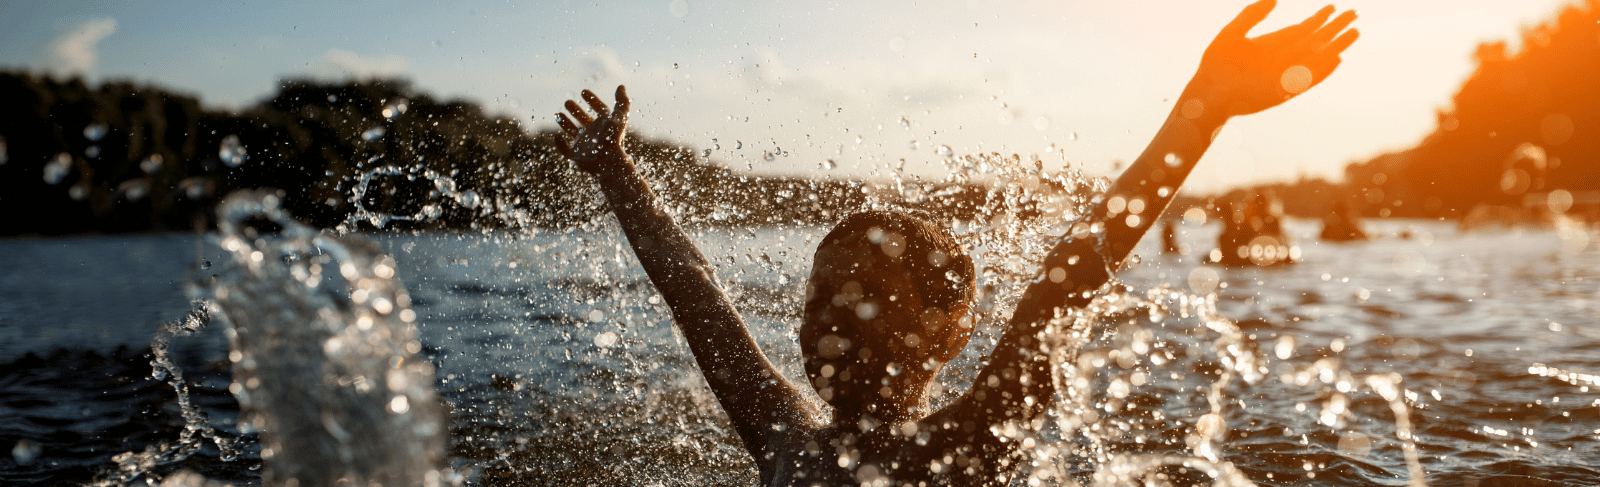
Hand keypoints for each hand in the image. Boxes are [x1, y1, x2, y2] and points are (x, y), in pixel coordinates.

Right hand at [555, 85, 630, 173]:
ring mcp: (585, 145)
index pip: (599, 110)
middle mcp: (595, 134)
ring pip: (573, 133)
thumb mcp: (620, 117)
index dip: (592, 100)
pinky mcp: (576, 157)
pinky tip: (556, 136)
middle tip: (568, 102)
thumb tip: (621, 86)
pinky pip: (566, 150)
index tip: (584, 91)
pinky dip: (560, 144)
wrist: (608, 162)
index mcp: (605, 125)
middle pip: (584, 120)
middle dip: (576, 110)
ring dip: (565, 123)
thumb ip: (622, 101)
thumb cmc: (614, 139)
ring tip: (558, 113)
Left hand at [1191, 0, 1357, 117]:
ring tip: (1354, 32)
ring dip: (1335, 46)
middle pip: (1314, 40)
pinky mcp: (1284, 91)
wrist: (1207, 95)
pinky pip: (1308, 80)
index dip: (1318, 18)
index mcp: (1272, 44)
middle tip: (1354, 13)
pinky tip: (1337, 59)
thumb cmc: (1215, 66)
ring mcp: (1285, 75)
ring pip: (1316, 58)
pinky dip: (1323, 71)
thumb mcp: (1232, 34)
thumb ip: (1251, 16)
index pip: (1301, 29)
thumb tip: (1273, 0)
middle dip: (1334, 27)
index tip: (1332, 7)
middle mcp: (1282, 58)